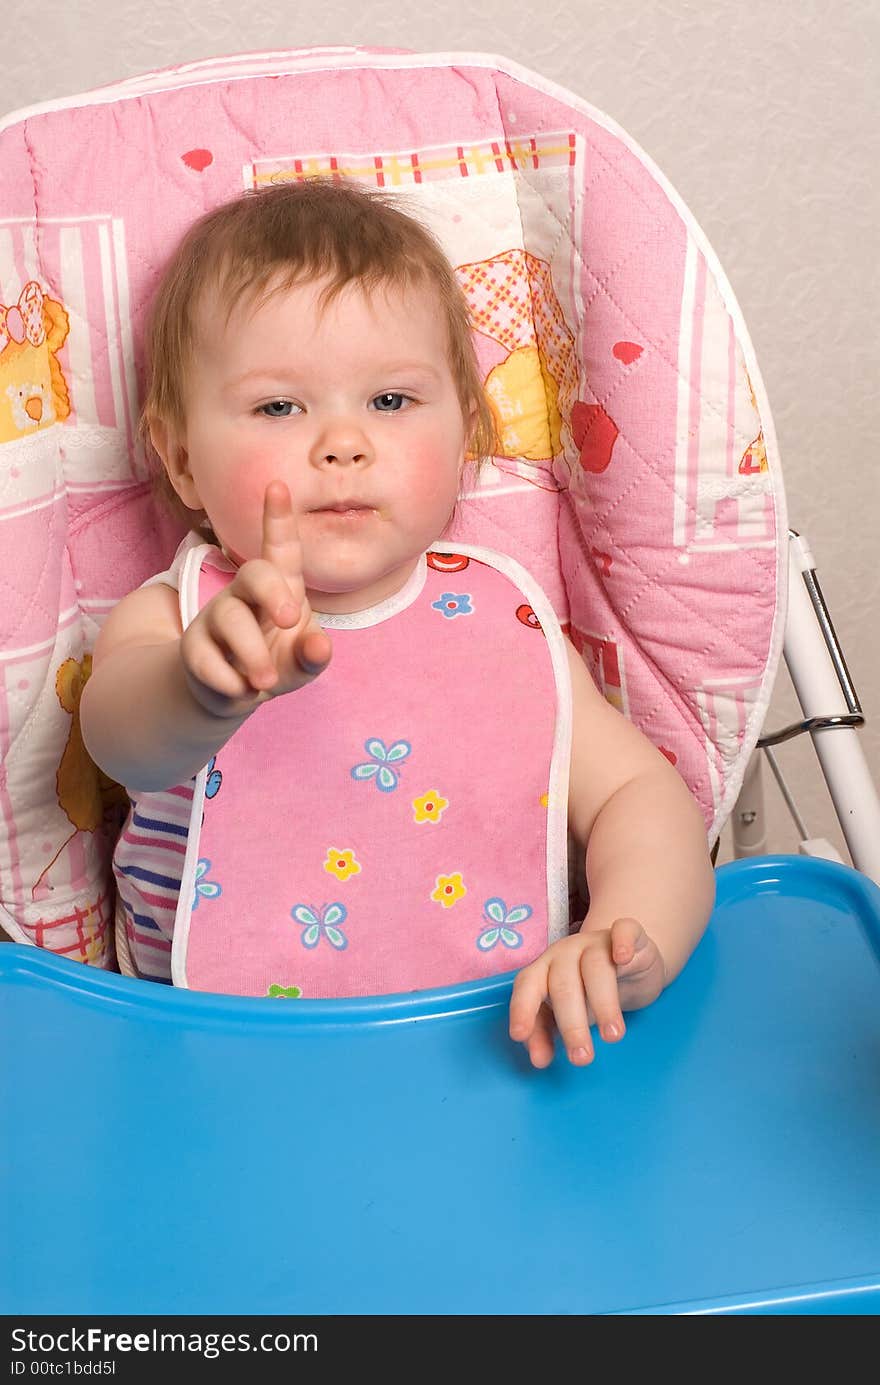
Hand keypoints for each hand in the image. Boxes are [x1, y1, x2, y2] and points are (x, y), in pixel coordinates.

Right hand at [180, 481, 331, 716]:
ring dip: (252, 654)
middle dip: (272, 591)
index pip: (281, 550)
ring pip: (230, 620)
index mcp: (280, 589)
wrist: (232, 693)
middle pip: (254, 574)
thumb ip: (312, 656)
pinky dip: (229, 681)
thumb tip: (320, 647)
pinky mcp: (194, 648)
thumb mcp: (299, 662)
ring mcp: (216, 619)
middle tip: (289, 618)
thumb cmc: (275, 661)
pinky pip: (206, 659)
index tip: (277, 484)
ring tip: (266, 683)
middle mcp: (246, 595)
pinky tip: (240, 692)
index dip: (278, 519)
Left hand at [508, 917, 665, 1067]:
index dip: (522, 1008)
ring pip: (595, 966)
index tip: (519, 1035)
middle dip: (571, 1024)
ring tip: (612, 1036)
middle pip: (563, 984)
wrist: (631, 963)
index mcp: (544, 969)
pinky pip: (625, 931)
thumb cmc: (590, 991)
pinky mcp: (630, 934)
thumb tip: (539, 1060)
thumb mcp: (566, 1014)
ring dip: (603, 1003)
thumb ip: (546, 1034)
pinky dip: (622, 942)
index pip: (527, 985)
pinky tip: (623, 958)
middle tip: (582, 1058)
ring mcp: (597, 941)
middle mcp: (566, 952)